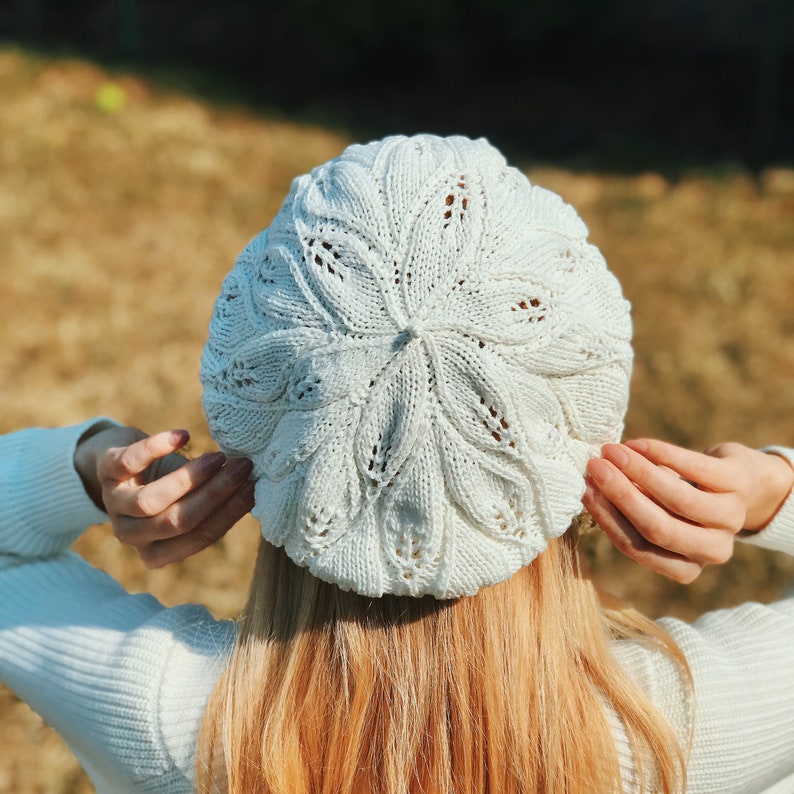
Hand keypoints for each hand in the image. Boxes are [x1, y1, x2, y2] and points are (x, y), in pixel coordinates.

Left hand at [75, 425, 255, 566]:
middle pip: (178, 521)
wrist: (119, 463)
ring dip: (191, 478)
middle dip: (216, 494)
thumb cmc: (167, 485)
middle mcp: (132, 535)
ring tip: (219, 457)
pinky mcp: (107, 471)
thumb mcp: (190, 502)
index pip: (200, 537)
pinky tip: (182, 436)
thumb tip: (260, 491)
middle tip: (243, 468)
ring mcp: (115, 504)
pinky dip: (157, 448)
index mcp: (157, 551)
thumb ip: (216, 505)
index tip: (254, 488)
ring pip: (152, 502)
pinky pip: (129, 463)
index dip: (229, 513)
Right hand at [582, 439, 793, 583]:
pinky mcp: (738, 483)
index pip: (636, 547)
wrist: (739, 483)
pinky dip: (661, 453)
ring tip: (611, 451)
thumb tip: (588, 484)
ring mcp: (730, 518)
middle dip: (620, 495)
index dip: (607, 517)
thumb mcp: (656, 514)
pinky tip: (637, 444)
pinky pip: (693, 467)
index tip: (583, 488)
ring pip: (677, 499)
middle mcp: (711, 550)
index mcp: (685, 567)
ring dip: (638, 471)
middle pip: (657, 528)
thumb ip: (628, 509)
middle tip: (594, 467)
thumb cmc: (680, 501)